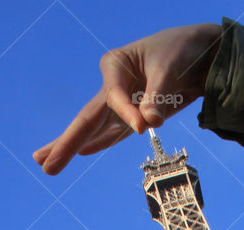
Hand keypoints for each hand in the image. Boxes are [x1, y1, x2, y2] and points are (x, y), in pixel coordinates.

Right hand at [33, 24, 221, 174]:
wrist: (202, 54)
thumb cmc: (181, 51)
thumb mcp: (169, 68)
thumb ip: (157, 96)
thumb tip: (149, 123)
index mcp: (115, 65)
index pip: (113, 97)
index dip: (126, 113)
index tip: (144, 125)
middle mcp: (114, 84)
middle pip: (87, 117)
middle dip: (65, 142)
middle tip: (42, 163)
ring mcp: (123, 102)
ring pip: (94, 128)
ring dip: (71, 146)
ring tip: (47, 165)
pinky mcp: (136, 115)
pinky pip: (112, 133)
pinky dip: (98, 143)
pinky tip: (80, 153)